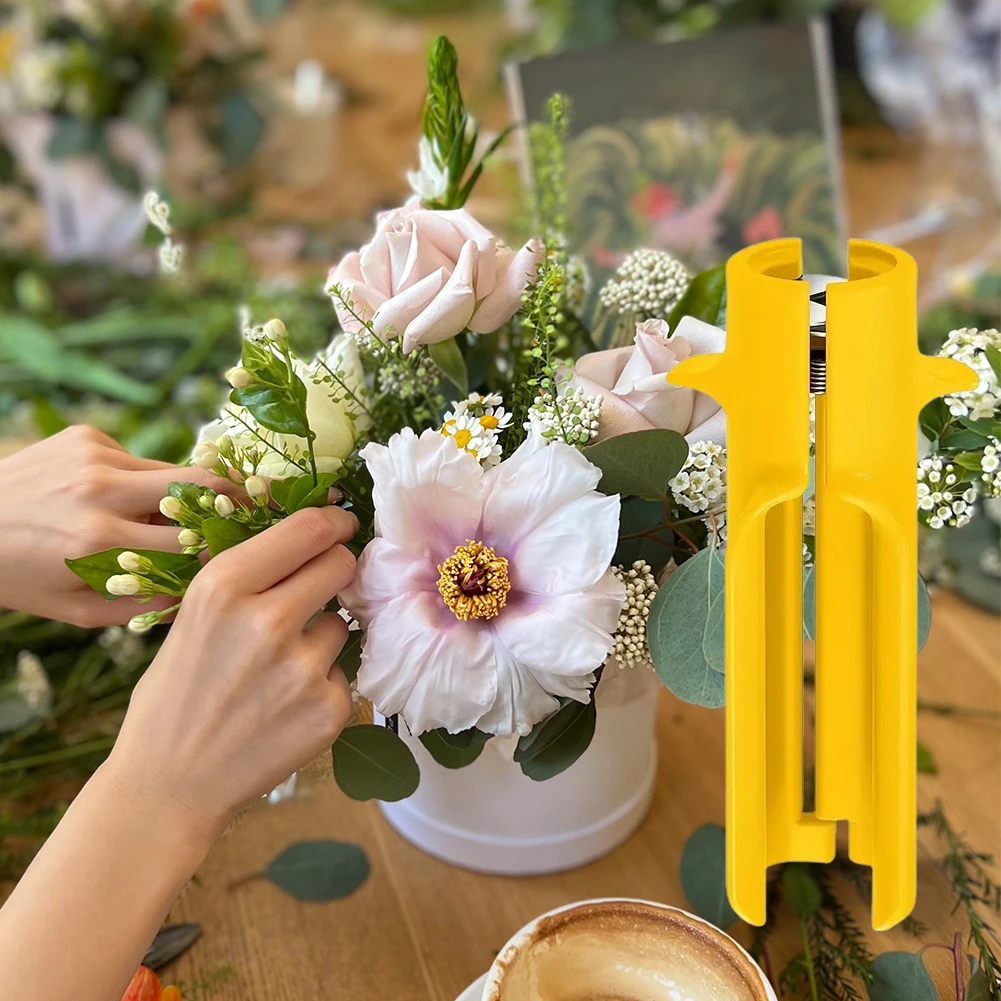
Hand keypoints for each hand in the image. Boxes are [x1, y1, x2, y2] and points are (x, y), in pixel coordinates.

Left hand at [0, 425, 239, 626]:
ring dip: (181, 493)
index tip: (250, 549)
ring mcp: (94, 456)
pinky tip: (110, 496)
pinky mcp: (87, 436)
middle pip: (200, 486)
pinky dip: (138, 480)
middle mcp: (100, 492)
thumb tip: (205, 591)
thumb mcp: (81, 611)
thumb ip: (148, 605)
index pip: (192, 540)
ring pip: (171, 470)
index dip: (226, 544)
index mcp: (99, 543)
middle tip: (259, 506)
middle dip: (234, 498)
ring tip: (173, 514)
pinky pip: (138, 459)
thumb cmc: (23, 578)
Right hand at [105, 506, 356, 842]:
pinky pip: (343, 672)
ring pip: (343, 622)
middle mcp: (267, 621)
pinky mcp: (329, 708)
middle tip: (320, 589)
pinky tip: (285, 706)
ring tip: (278, 670)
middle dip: (335, 571)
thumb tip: (312, 533)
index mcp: (223, 586)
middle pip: (341, 564)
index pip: (308, 528)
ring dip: (321, 637)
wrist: (168, 784)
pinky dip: (323, 684)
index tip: (342, 524)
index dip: (333, 522)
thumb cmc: (176, 692)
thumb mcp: (193, 614)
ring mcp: (303, 668)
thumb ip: (250, 575)